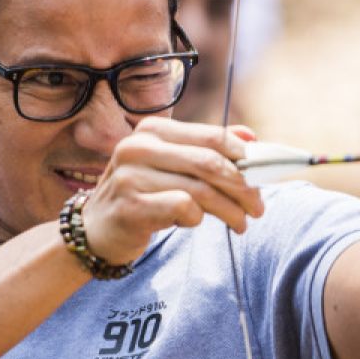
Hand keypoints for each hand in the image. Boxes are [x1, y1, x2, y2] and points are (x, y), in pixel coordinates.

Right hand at [78, 119, 265, 264]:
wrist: (96, 228)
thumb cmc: (142, 194)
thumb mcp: (171, 164)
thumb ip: (207, 148)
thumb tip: (252, 138)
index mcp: (154, 130)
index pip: (212, 136)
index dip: (245, 157)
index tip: (264, 176)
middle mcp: (139, 146)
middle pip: (210, 162)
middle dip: (243, 187)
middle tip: (258, 207)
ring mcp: (131, 175)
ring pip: (201, 189)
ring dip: (229, 210)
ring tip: (240, 223)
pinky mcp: (130, 205)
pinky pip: (182, 208)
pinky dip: (197, 218)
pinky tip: (195, 223)